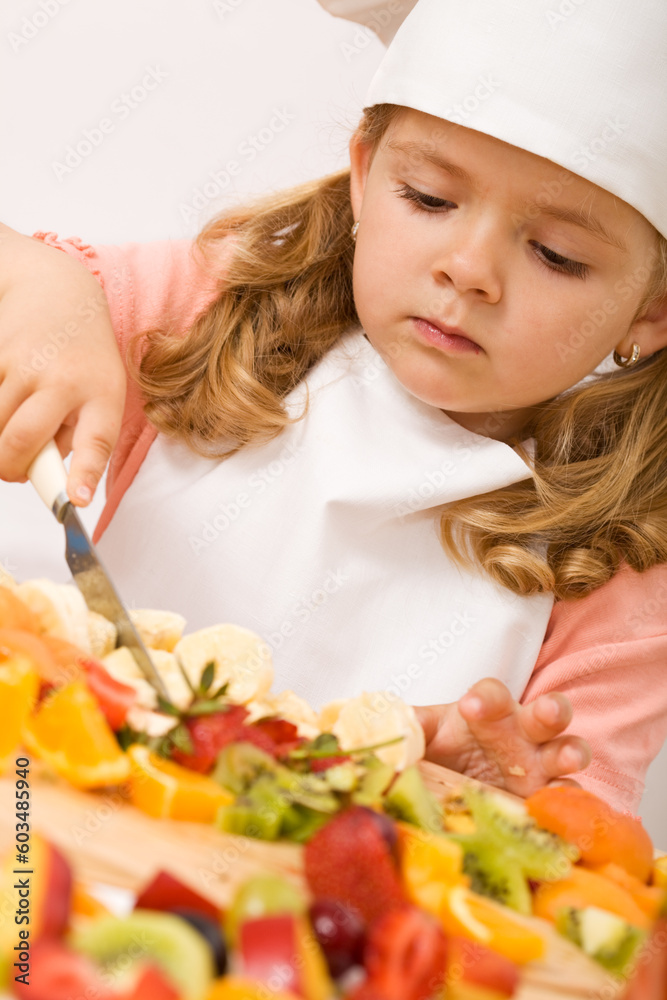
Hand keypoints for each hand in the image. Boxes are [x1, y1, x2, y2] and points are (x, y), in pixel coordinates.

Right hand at [0, 226, 124, 503]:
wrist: (58, 291)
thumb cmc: (84, 357)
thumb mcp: (101, 394)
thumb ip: (79, 437)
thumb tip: (50, 481)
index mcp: (100, 394)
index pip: (95, 441)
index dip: (82, 474)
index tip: (72, 501)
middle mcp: (61, 378)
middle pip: (19, 443)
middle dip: (9, 469)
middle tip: (13, 470)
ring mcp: (21, 363)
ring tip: (9, 430)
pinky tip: (6, 397)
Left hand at [414, 677, 591, 797]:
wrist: (460, 788)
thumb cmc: (446, 750)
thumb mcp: (425, 736)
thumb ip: (409, 729)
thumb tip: (382, 733)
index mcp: (490, 711)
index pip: (493, 693)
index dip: (486, 698)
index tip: (471, 707)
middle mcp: (522, 732)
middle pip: (545, 713)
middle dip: (550, 710)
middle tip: (547, 711)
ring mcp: (541, 764)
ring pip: (568, 749)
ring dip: (570, 752)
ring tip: (566, 759)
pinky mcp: (548, 796)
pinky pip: (569, 797)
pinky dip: (571, 803)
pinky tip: (566, 811)